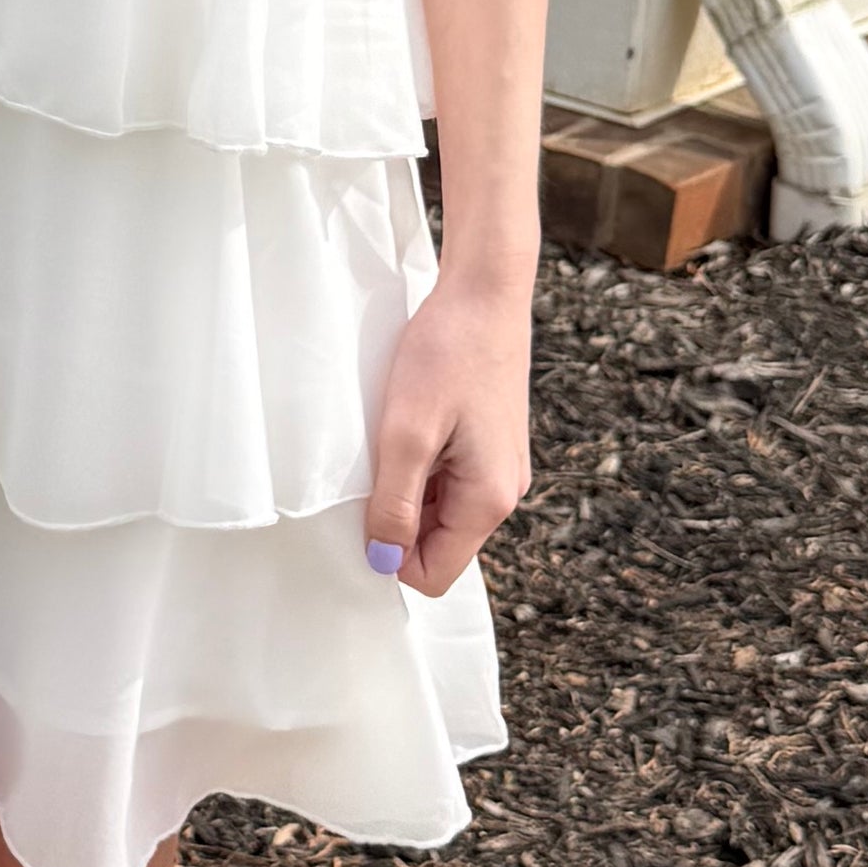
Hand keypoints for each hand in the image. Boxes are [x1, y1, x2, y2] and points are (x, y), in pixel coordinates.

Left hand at [362, 262, 532, 595]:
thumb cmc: (447, 354)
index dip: (390, 554)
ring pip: (440, 511)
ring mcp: (499, 468)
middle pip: (439, 545)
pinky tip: (411, 423)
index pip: (435, 574)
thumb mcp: (406, 434)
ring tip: (395, 436)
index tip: (364, 507)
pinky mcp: (491, 445)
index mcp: (488, 500)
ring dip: (408, 488)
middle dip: (398, 518)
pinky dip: (422, 464)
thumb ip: (394, 505)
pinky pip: (449, 480)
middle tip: (376, 463)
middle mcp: (503, 493)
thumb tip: (382, 560)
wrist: (485, 292)